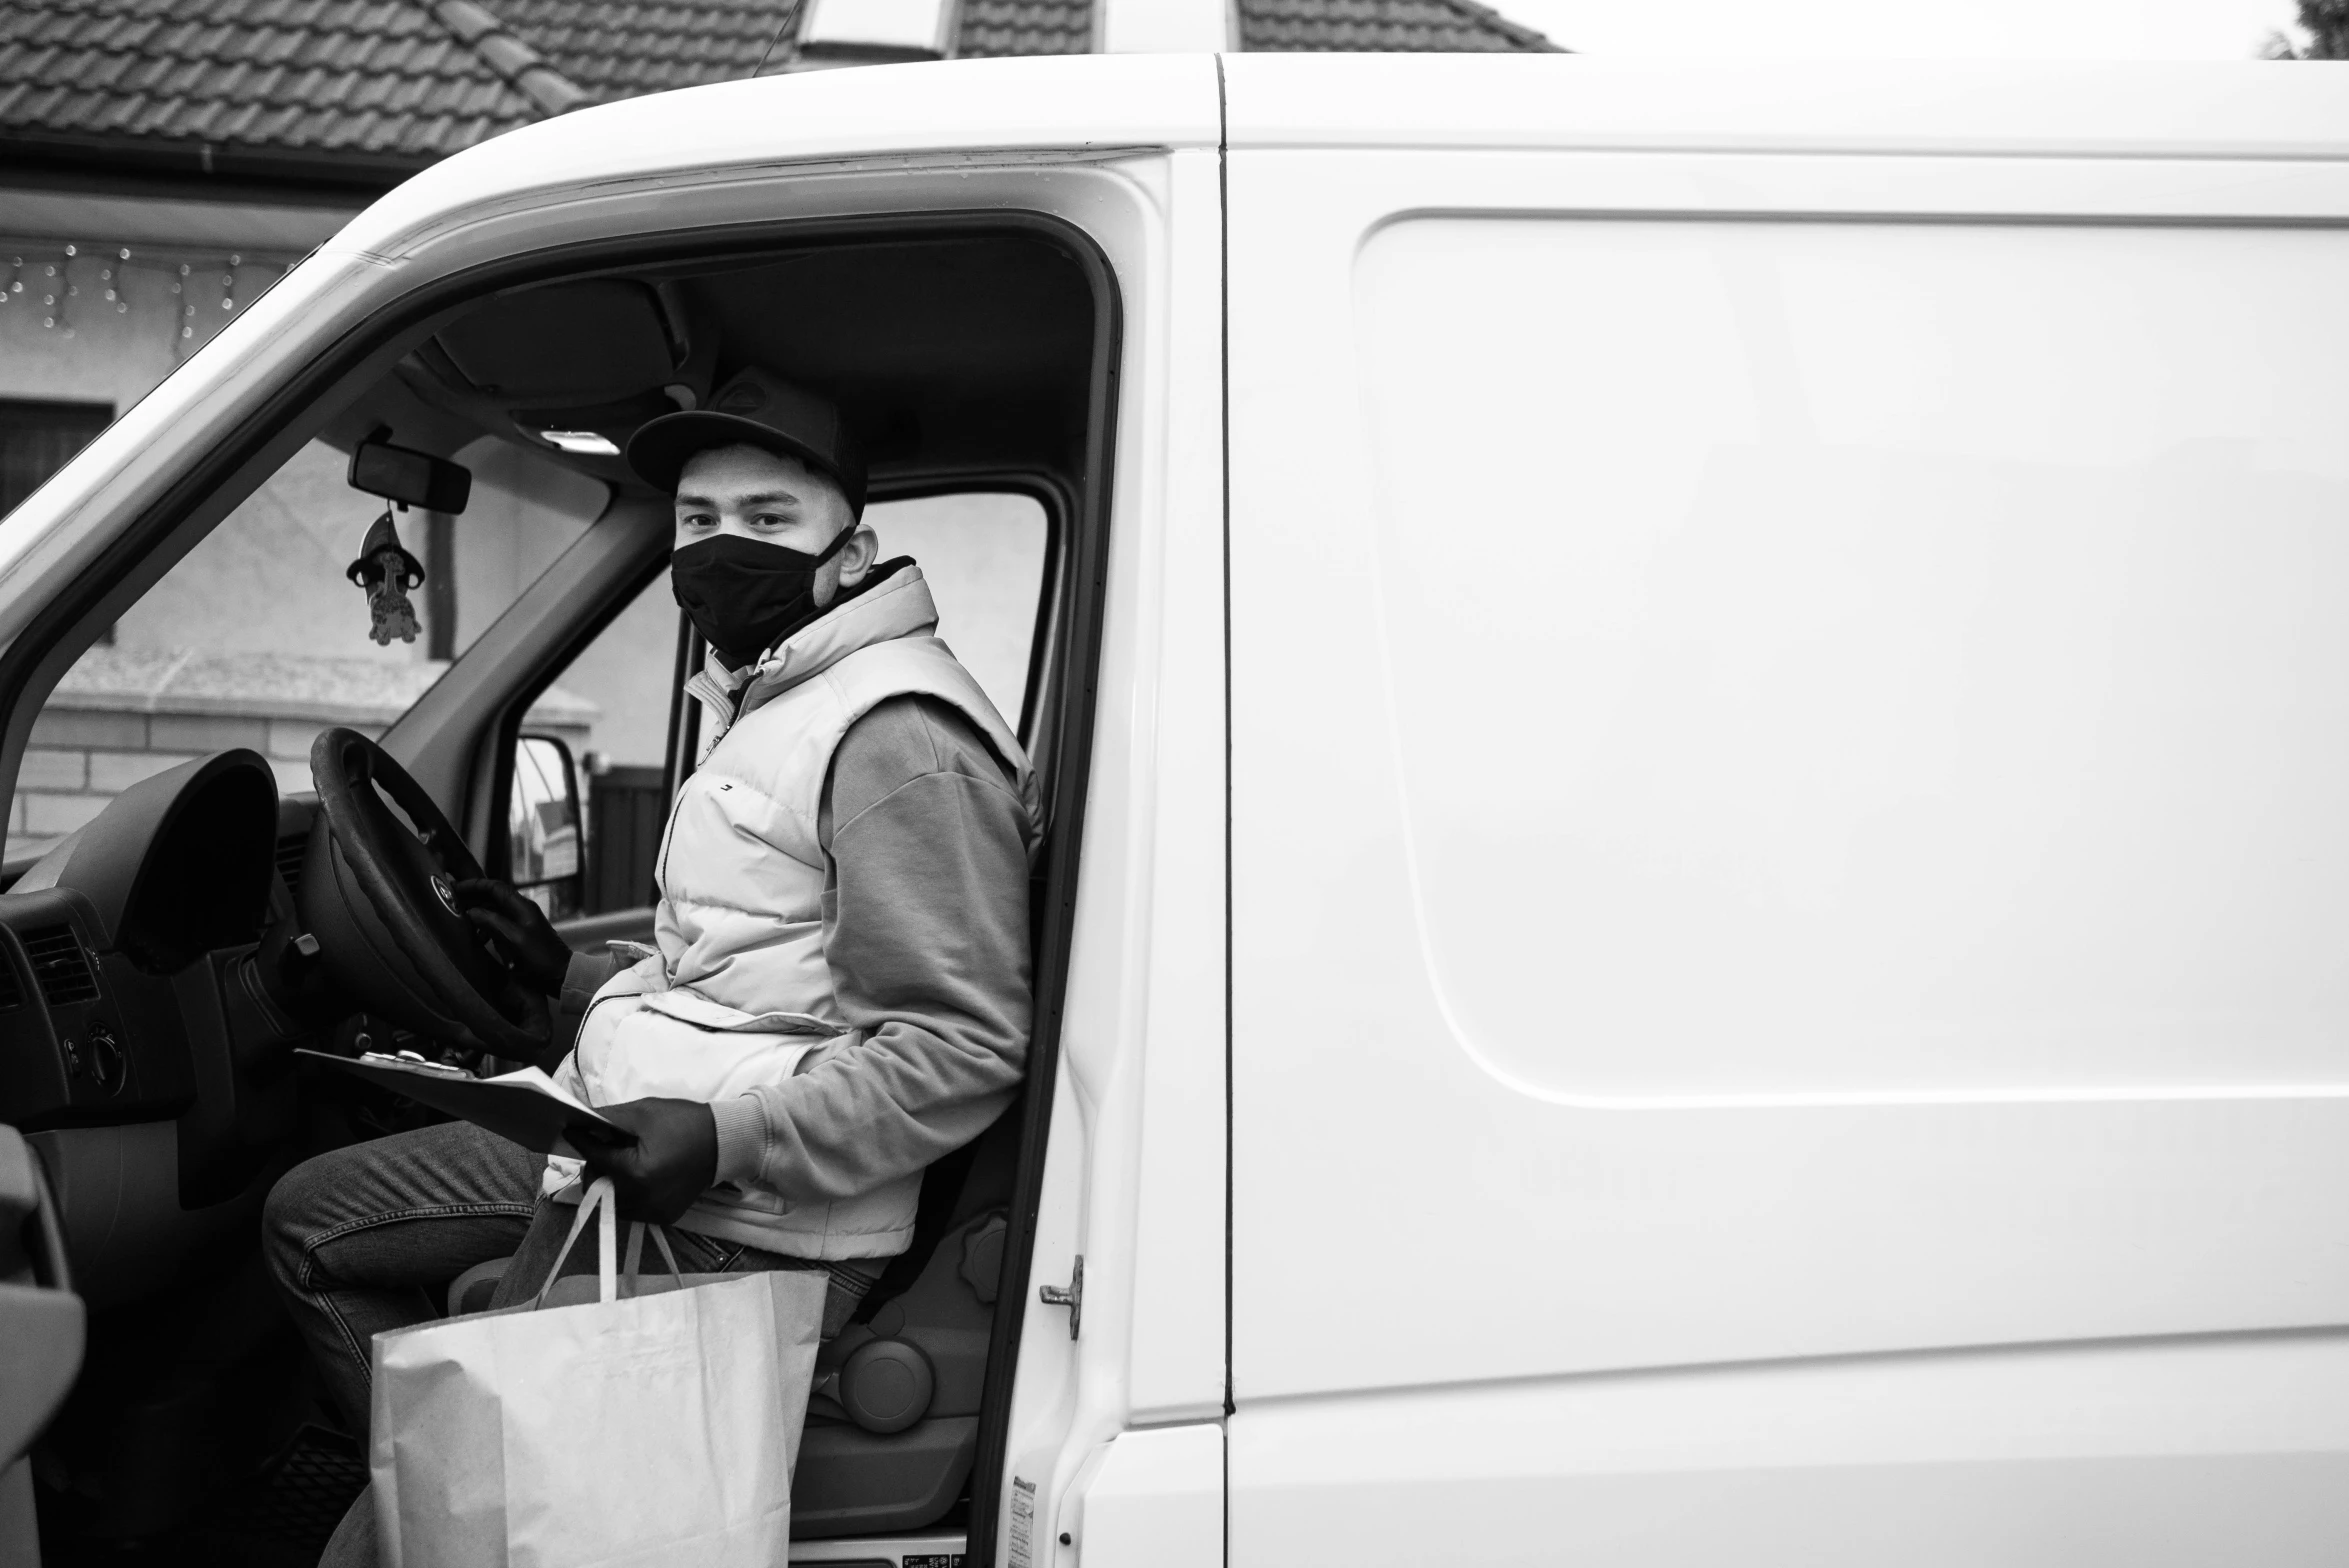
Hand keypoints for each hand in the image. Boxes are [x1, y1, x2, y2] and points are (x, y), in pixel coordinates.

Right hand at [452, 878, 571, 996]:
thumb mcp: (514, 939)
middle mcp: (521, 910)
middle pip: (492, 898)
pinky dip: (487, 931)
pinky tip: (480, 941)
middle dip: (472, 901)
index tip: (454, 888)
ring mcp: (521, 923)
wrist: (561, 975)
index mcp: (522, 906)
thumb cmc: (541, 957)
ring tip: (465, 926)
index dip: (474, 885)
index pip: (495, 887)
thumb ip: (492, 922)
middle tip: (452, 904)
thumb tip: (471, 912)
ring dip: (479, 918)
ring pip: (494, 913)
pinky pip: (499, 928)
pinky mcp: (520, 936)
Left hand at [568, 1098, 717, 1224]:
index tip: (570, 1130)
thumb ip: (608, 1117)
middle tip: (607, 1145)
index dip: (581, 1141)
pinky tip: (640, 1175)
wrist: (724, 1143)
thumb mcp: (644, 1112)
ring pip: (612, 1200)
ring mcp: (652, 1212)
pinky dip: (628, 1193)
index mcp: (635, 1173)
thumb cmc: (685, 1123)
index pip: (595, 1157)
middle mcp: (641, 1199)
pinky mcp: (663, 1217)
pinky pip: (631, 1209)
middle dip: (597, 1163)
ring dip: (610, 1180)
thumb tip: (579, 1120)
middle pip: (598, 1184)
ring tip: (624, 1161)